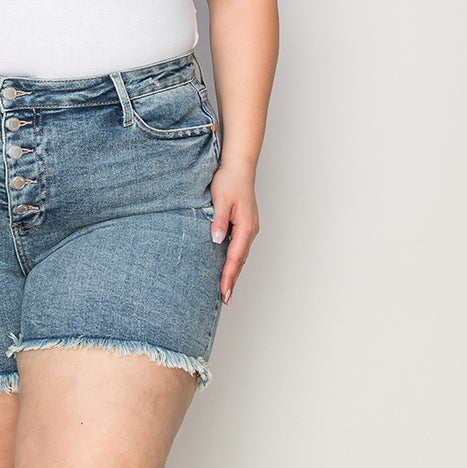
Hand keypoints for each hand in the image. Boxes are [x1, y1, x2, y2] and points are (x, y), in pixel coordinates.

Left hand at [209, 160, 258, 306]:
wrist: (238, 167)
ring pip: (240, 256)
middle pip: (240, 261)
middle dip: (232, 281)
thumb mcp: (221, 199)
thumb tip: (217, 239)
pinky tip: (227, 268)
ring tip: (226, 291)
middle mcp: (250, 230)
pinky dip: (233, 262)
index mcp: (246, 227)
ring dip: (233, 274)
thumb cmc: (229, 180)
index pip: (235, 257)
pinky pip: (238, 249)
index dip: (228, 276)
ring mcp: (248, 229)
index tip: (223, 291)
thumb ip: (219, 220)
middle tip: (225, 300)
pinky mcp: (244, 226)